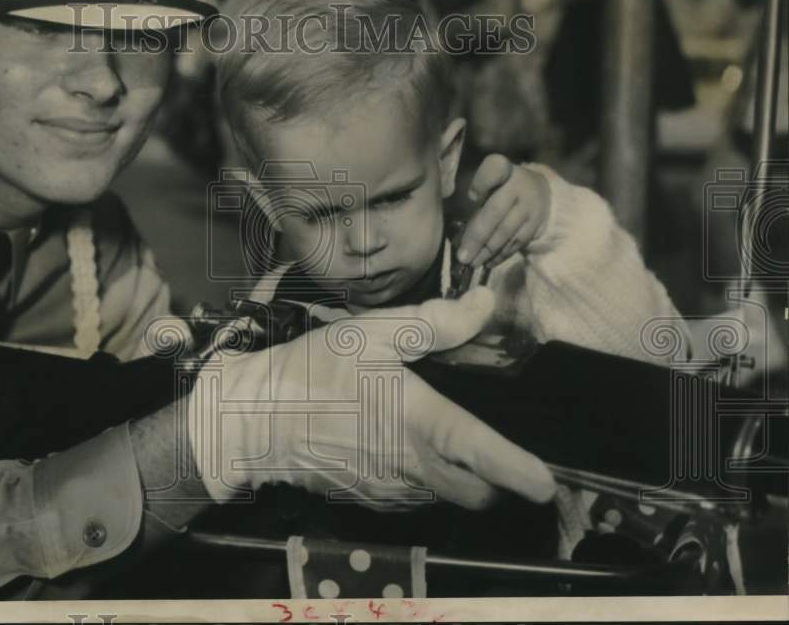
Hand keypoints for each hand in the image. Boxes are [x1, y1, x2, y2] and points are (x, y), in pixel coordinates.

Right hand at [189, 288, 555, 509]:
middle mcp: (411, 467)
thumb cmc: (312, 372)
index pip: (484, 457)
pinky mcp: (370, 500)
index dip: (522, 473)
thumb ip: (433, 322)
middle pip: (478, 494)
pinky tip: (401, 448)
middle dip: (498, 480)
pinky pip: (413, 499)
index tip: (548, 484)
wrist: (255, 420)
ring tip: (439, 439)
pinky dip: (424, 481)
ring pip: (446, 498)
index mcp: (418, 423)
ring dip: (459, 479)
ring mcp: (390, 491)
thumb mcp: (370, 332)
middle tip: (495, 449)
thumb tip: (484, 303)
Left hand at [457, 155, 551, 267]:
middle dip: (477, 237)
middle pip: (496, 212)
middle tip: (462, 256)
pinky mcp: (536, 224)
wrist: (539, 190)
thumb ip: (476, 203)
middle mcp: (519, 186)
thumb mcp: (490, 184)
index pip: (495, 169)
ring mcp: (530, 206)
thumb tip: (458, 238)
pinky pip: (517, 242)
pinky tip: (488, 262)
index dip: (482, 182)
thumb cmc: (502, 188)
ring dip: (487, 251)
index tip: (471, 197)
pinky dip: (501, 254)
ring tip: (472, 263)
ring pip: (506, 232)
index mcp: (503, 170)